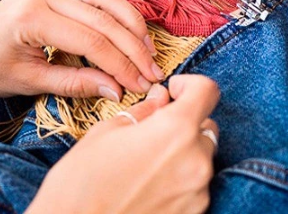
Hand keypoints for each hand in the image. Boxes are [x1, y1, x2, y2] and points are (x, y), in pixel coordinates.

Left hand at [0, 0, 162, 97]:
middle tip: (152, 71)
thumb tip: (117, 90)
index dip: (121, 65)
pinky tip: (120, 0)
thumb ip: (76, 83)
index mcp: (33, 18)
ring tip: (145, 45)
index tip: (141, 84)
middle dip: (133, 47)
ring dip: (130, 18)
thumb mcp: (30, 83)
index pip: (92, 41)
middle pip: (103, 18)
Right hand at [27, 75, 219, 213]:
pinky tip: (150, 186)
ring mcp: (198, 192)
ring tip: (147, 165)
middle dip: (185, 123)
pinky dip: (180, 179)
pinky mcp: (195, 214)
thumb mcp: (106, 133)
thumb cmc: (81, 184)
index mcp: (175, 130)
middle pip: (206, 127)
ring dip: (183, 153)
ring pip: (202, 158)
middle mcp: (196, 161)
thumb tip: (160, 98)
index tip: (174, 92)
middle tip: (154, 131)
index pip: (207, 91)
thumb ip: (143, 112)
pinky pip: (196, 185)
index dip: (190, 85)